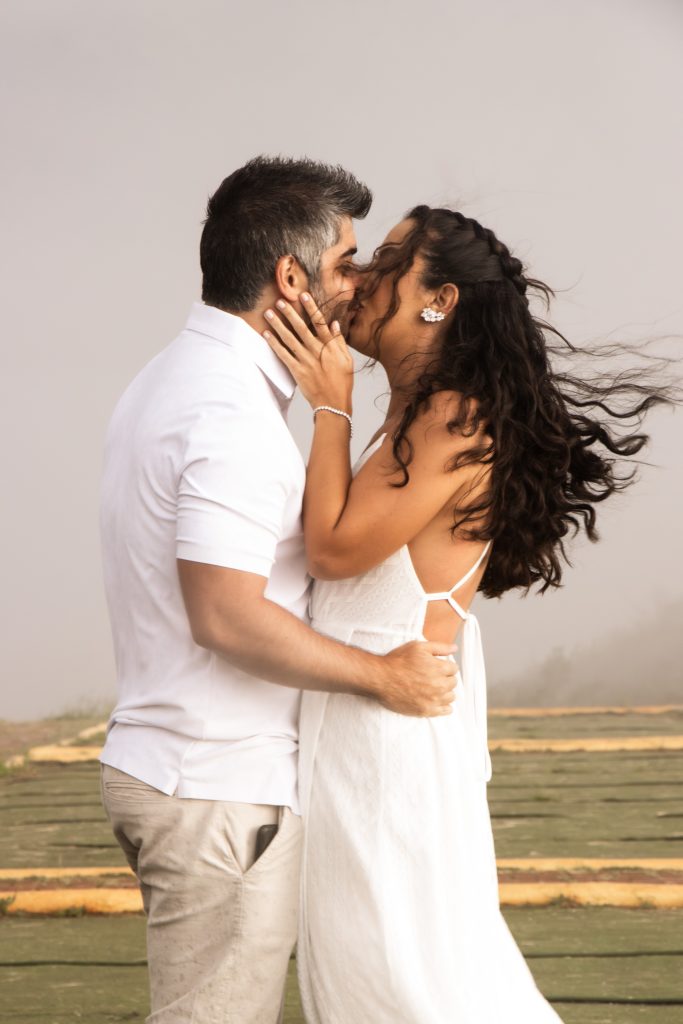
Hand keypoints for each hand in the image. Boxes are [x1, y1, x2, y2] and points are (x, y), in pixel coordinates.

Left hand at [262, 293, 353, 411]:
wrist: (333, 404)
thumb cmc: (342, 382)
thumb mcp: (347, 360)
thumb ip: (339, 341)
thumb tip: (334, 324)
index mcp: (330, 347)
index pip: (319, 322)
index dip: (311, 308)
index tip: (303, 295)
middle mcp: (316, 351)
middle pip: (301, 327)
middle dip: (289, 313)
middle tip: (280, 301)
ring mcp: (305, 361)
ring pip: (289, 338)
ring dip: (277, 324)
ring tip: (268, 313)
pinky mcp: (296, 371)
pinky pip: (283, 354)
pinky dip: (274, 344)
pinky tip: (266, 334)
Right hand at [374, 640, 457, 716]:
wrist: (381, 678)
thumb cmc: (398, 661)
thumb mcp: (418, 647)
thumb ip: (440, 647)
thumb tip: (455, 648)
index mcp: (439, 669)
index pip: (454, 669)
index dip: (445, 666)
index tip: (436, 667)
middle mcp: (439, 685)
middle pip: (453, 682)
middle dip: (445, 678)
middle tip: (433, 676)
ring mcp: (433, 700)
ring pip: (451, 696)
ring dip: (445, 691)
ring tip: (433, 688)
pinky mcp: (426, 710)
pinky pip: (445, 711)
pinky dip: (445, 706)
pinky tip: (437, 700)